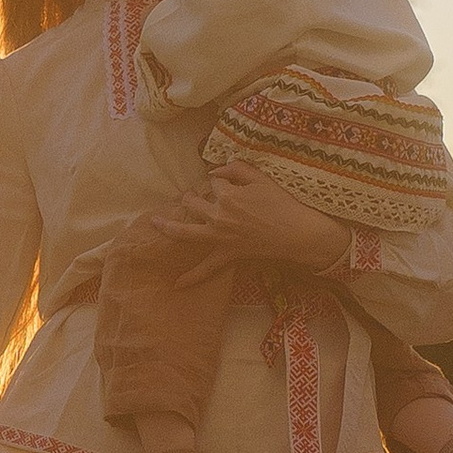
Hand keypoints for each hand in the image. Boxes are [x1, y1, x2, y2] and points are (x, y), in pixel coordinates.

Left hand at [145, 170, 352, 268]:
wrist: (297, 233)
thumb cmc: (282, 204)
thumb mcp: (261, 178)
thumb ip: (237, 168)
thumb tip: (216, 168)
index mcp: (228, 196)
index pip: (214, 182)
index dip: (220, 180)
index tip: (228, 182)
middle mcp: (218, 217)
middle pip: (194, 203)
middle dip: (191, 197)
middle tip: (192, 195)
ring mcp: (220, 238)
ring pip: (186, 232)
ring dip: (168, 226)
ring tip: (155, 221)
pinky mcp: (227, 255)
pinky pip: (206, 268)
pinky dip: (192, 277)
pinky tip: (176, 284)